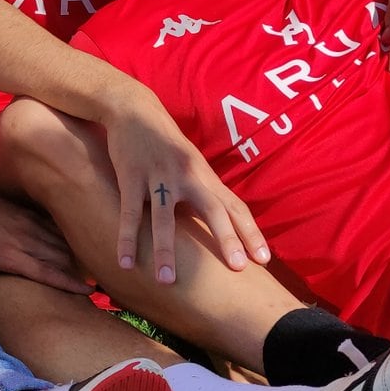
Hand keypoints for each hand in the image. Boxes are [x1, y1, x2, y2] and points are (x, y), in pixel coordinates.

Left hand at [0, 169, 91, 321]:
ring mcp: (23, 222)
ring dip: (74, 252)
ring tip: (92, 266)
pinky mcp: (21, 212)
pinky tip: (73, 242)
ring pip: (57, 239)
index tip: (89, 291)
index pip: (46, 272)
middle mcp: (20, 237)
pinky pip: (49, 225)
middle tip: (98, 283)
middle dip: (78, 269)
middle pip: (58, 256)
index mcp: (7, 254)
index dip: (69, 283)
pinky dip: (63, 235)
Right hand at [105, 102, 267, 282]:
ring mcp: (158, 177)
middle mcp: (187, 176)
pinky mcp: (131, 177)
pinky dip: (127, 239)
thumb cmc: (167, 143)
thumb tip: (227, 221)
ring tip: (167, 281)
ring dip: (166, 250)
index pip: (235, 206)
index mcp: (205, 176)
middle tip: (237, 267)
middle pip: (212, 208)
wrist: (134, 110)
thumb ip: (207, 190)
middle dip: (226, 237)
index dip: (250, 232)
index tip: (264, 260)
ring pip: (164, 218)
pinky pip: (129, 213)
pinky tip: (125, 262)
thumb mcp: (193, 162)